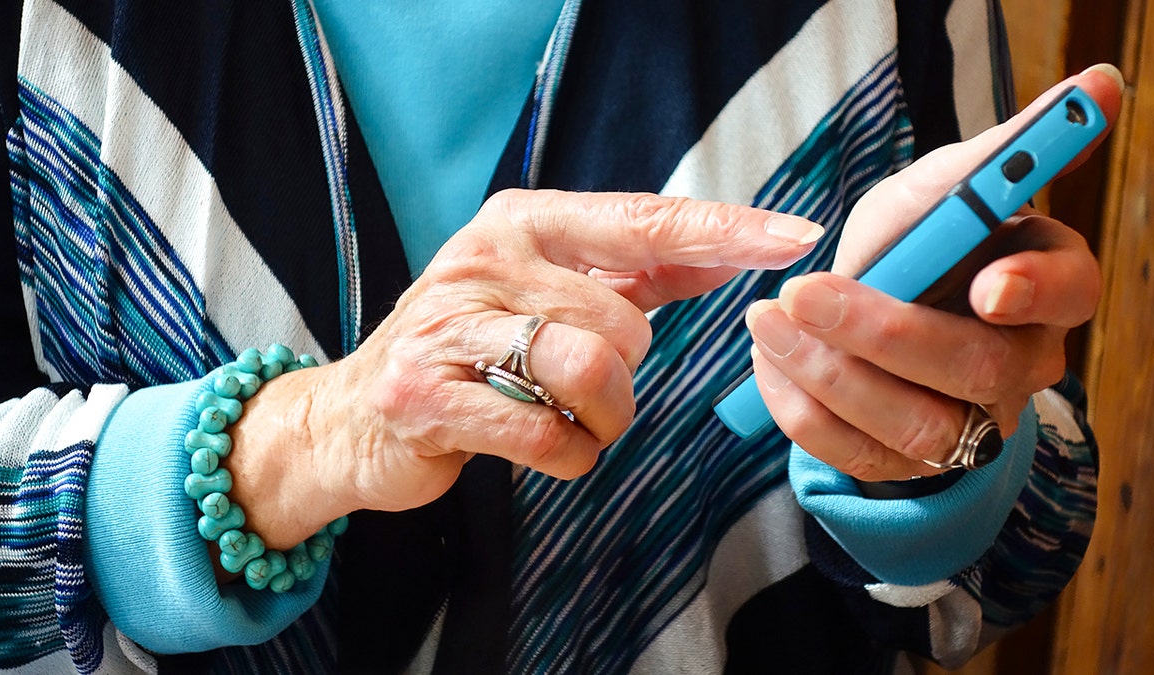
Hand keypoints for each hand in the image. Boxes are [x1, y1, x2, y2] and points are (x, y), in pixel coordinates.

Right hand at [225, 190, 822, 547]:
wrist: (356, 416)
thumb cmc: (471, 348)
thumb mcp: (546, 289)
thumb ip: (635, 269)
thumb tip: (729, 251)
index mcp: (522, 222)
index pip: (642, 220)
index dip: (723, 231)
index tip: (797, 237)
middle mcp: (481, 258)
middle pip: (624, 320)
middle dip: (627, 376)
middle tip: (585, 389)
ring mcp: (446, 326)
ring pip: (588, 371)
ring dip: (600, 419)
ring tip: (567, 420)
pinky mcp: (423, 395)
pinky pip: (544, 435)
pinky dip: (564, 456)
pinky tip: (534, 445)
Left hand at [745, 65, 1124, 481]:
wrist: (858, 314)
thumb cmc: (911, 246)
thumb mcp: (934, 191)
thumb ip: (993, 156)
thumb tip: (1096, 86)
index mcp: (1043, 286)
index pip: (1070, 291)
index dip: (1034, 291)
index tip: (984, 284)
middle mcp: (1019, 364)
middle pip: (976, 369)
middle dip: (881, 332)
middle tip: (804, 292)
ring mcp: (968, 424)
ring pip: (914, 425)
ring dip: (827, 375)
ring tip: (765, 321)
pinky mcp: (909, 464)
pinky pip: (858, 456)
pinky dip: (800, 410)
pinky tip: (766, 362)